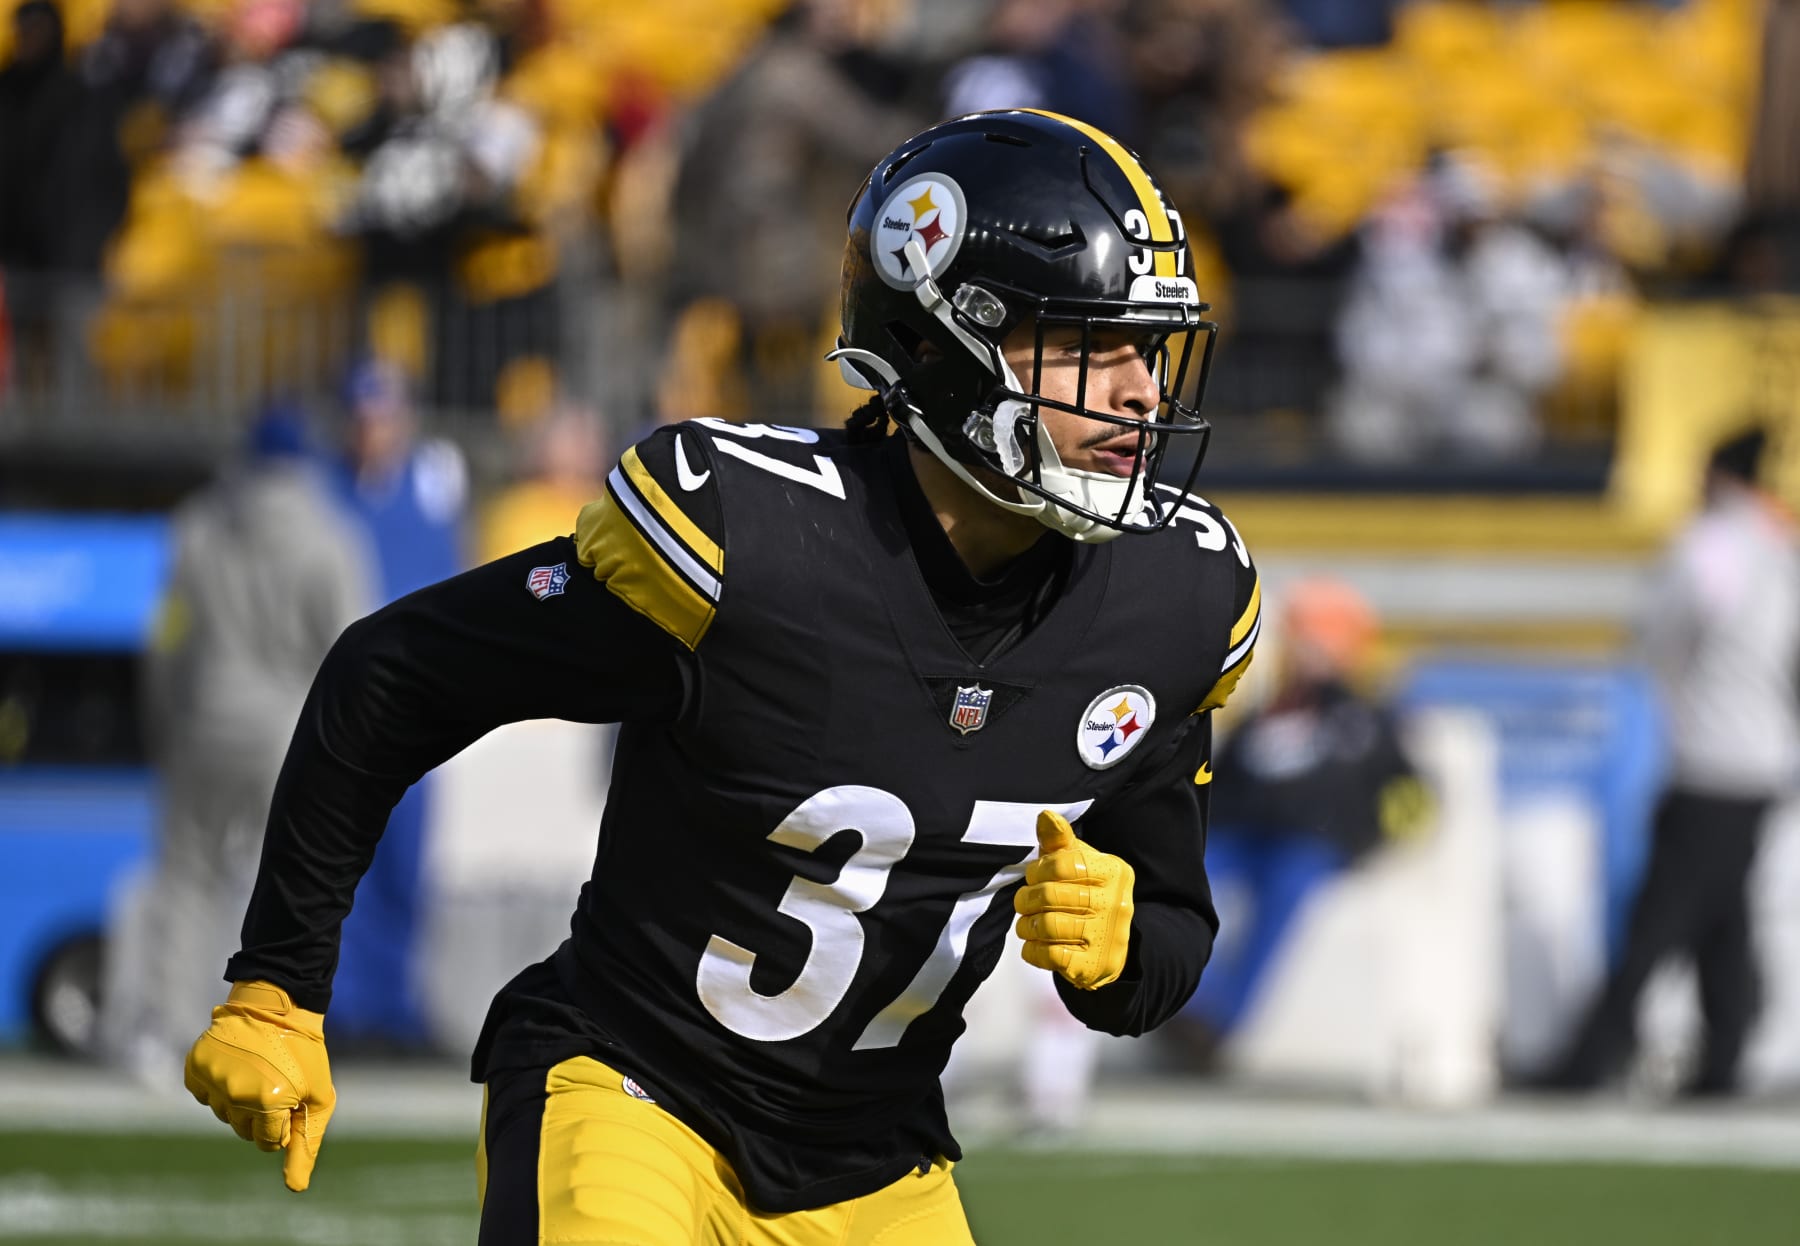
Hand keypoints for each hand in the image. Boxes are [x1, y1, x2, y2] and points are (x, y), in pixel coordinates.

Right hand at [184, 980, 335, 1190]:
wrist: (280, 1006)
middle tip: (275, 1082)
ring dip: (240, 1100)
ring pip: (223, 1113)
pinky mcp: (195, 1066)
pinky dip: (217, 1086)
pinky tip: (235, 1066)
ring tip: (257, 1070)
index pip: (269, 1143)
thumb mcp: (318, 1098)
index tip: (291, 1099)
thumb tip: (295, 1187)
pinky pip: (202, 1094)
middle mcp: (236, 1094)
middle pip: (244, 1131)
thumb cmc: (305, 1054)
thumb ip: (306, 1144)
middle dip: (262, 1114)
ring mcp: (212, 1079)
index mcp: (269, 1102)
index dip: (283, 1124)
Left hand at [1014, 810, 1134, 989]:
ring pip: (1047, 926)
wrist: (1110, 945)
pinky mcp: (1092, 965)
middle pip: (1049, 896)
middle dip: (1027, 899)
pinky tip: (1034, 944)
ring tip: (1027, 923)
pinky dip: (1032, 950)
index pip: (1060, 864)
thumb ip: (1059, 841)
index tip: (1034, 876)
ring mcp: (1106, 937)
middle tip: (1024, 902)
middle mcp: (1114, 903)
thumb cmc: (1086, 893)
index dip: (1037, 870)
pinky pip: (1049, 956)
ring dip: (1026, 926)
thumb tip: (1044, 816)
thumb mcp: (1078, 862)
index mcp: (1112, 871)